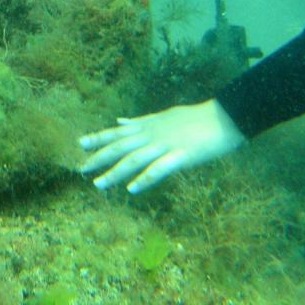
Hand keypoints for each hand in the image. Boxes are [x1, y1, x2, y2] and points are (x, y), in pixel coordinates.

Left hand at [78, 99, 245, 193]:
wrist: (224, 117)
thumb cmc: (194, 118)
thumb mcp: (162, 116)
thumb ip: (140, 121)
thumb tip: (120, 120)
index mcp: (148, 126)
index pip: (117, 131)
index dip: (99, 138)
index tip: (80, 144)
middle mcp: (152, 134)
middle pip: (120, 146)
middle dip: (99, 158)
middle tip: (81, 169)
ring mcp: (165, 145)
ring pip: (134, 159)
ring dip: (115, 172)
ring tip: (99, 184)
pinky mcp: (181, 156)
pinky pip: (159, 169)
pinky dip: (144, 178)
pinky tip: (132, 189)